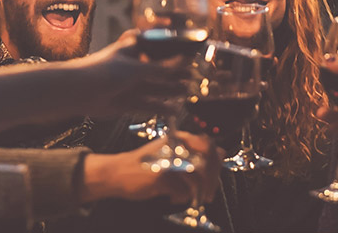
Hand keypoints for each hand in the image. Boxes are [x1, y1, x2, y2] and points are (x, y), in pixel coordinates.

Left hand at [61, 30, 191, 115]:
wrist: (79, 92)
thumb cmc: (104, 71)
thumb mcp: (137, 67)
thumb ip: (161, 68)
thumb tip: (183, 61)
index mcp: (132, 50)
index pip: (155, 49)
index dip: (170, 52)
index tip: (187, 55)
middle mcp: (131, 67)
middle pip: (157, 71)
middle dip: (174, 75)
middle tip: (192, 78)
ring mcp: (128, 86)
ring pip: (153, 89)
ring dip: (169, 91)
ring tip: (187, 93)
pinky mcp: (125, 103)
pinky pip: (146, 105)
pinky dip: (159, 107)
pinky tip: (173, 110)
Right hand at [79, 132, 219, 203]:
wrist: (117, 171)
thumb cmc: (145, 163)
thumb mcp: (169, 151)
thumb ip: (193, 151)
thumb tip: (220, 152)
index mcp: (179, 139)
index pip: (209, 146)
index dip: (216, 162)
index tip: (216, 175)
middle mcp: (175, 147)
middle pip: (206, 164)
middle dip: (211, 183)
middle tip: (208, 194)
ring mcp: (168, 162)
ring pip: (196, 180)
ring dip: (198, 193)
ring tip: (193, 199)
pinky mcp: (161, 177)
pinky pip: (182, 191)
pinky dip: (181, 198)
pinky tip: (174, 198)